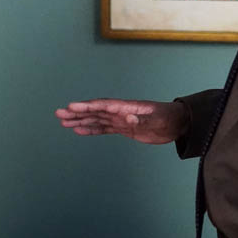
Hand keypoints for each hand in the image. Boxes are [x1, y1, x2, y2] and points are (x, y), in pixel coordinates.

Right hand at [55, 98, 188, 144]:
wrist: (179, 124)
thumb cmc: (169, 119)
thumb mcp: (157, 121)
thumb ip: (142, 120)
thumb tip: (126, 119)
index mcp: (126, 107)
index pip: (103, 106)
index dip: (87, 107)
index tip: (71, 107)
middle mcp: (120, 112)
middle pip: (94, 111)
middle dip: (77, 113)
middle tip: (59, 113)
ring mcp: (120, 120)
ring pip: (95, 120)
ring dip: (79, 121)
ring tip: (63, 122)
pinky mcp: (123, 128)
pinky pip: (103, 128)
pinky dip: (90, 130)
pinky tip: (79, 131)